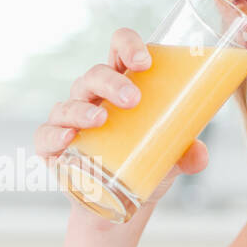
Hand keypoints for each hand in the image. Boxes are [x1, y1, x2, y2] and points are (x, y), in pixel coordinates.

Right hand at [34, 27, 208, 217]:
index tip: (145, 62)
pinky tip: (69, 138)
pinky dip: (55, 134)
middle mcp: (93, 95)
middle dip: (112, 82)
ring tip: (101, 120)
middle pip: (95, 74)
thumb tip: (199, 157)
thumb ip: (187, 153)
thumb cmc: (144, 161)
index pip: (119, 49)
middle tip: (134, 100)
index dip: (128, 46)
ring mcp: (70, 119)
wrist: (118, 200)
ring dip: (83, 109)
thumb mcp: (171, 156)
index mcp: (121, 83)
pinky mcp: (54, 147)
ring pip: (70, 103)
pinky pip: (46, 134)